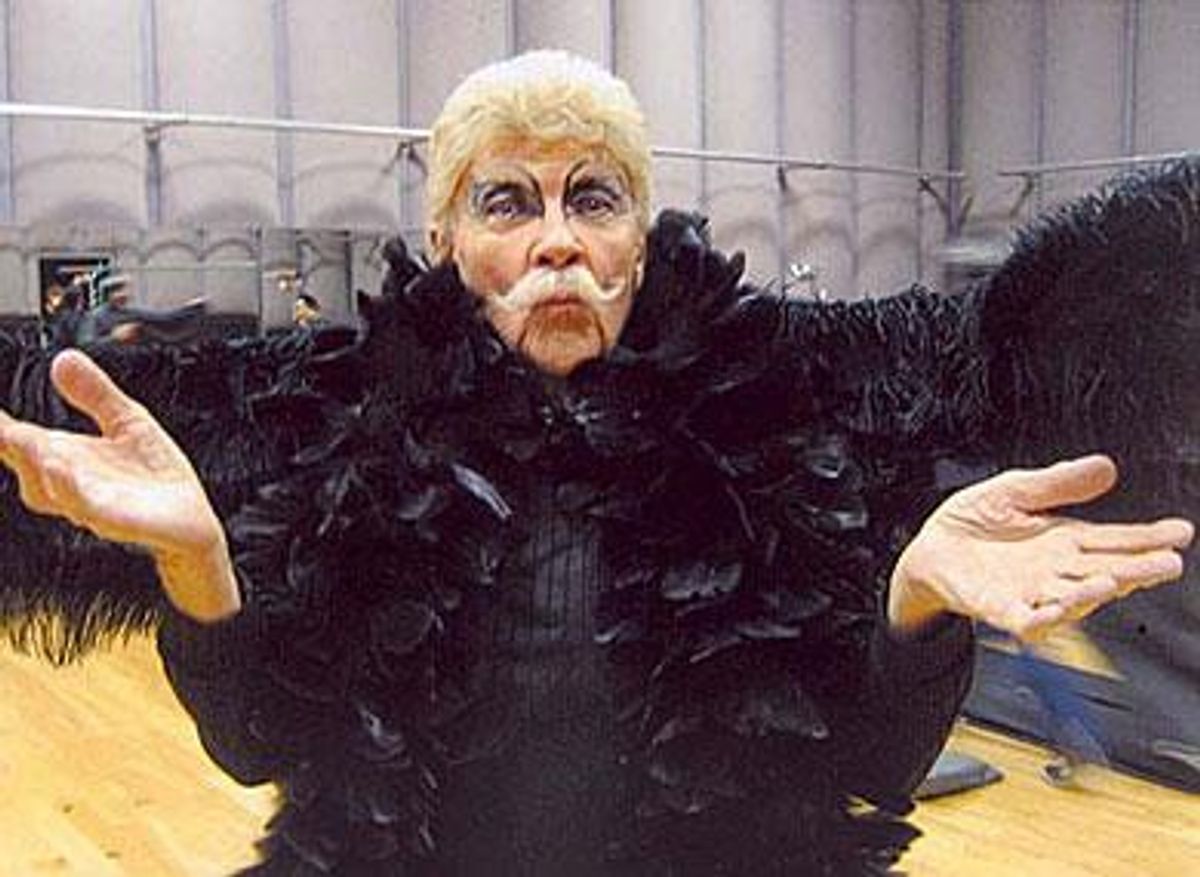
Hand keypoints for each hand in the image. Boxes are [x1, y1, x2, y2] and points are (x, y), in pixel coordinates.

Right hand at [0, 350, 238, 620]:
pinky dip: (69, 489)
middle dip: (5, 440)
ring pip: (46, 488)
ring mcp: (88, 504)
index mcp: (64, 455)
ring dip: (31, 463)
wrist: (192, 518)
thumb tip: (63, 358)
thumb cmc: (155, 474)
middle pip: (23, 461)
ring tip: (21, 437)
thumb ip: (96, 393)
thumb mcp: (127, 420)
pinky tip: (61, 468)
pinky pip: (85, 507)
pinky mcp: (115, 520)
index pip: (17, 436)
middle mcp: (67, 481)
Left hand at [888, 455, 1193, 640]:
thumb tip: (1106, 467)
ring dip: (1094, 592)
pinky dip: (1045, 618)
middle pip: (1106, 571)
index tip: (1181, 532)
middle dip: (1138, 569)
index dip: (1148, 538)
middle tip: (1168, 562)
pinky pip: (1028, 620)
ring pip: (1073, 599)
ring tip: (1116, 579)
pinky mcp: (1001, 609)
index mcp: (1065, 540)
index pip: (1115, 540)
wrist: (929, 549)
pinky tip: (1059, 607)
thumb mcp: (1015, 490)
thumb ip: (1057, 483)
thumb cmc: (973, 522)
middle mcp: (1056, 571)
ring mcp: (1032, 593)